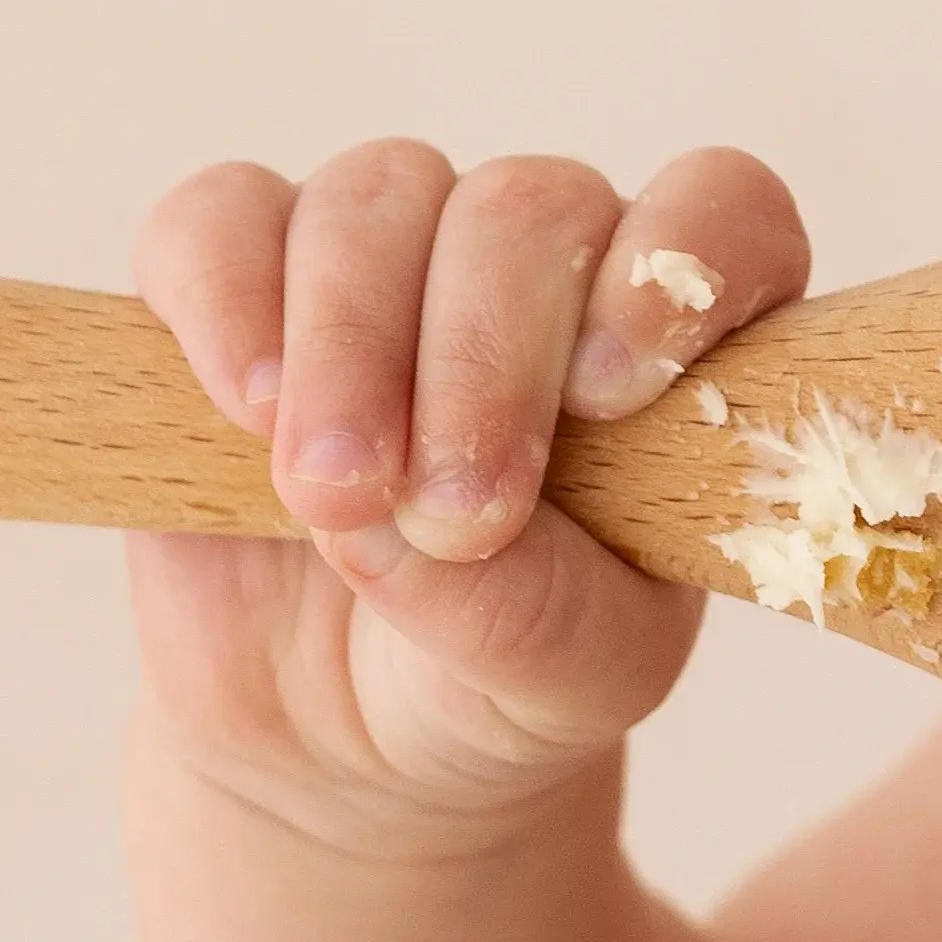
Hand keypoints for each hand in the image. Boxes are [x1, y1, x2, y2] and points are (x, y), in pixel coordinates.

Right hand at [126, 135, 807, 843]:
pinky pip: (219, 221)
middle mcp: (537, 266)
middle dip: (484, 352)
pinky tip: (246, 408)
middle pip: (527, 207)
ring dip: (353, 340)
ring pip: (375, 196)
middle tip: (454, 512)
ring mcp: (381, 258)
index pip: (722, 213)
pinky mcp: (233, 282)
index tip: (608, 396)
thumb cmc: (499, 680)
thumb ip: (534, 606)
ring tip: (335, 494)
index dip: (679, 266)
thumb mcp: (569, 682)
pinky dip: (226, 296)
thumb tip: (412, 517)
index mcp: (666, 337)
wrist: (338, 745)